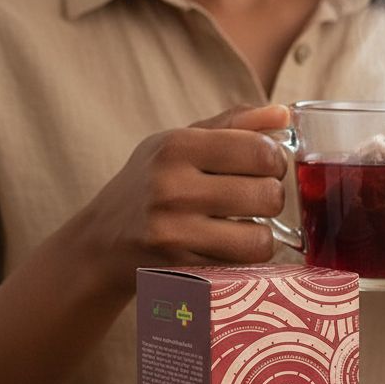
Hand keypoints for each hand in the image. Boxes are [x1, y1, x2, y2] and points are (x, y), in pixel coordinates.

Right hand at [81, 104, 290, 292]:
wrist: (100, 242)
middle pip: (268, 196)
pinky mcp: (178, 268)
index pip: (261, 150)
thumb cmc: (151, 184)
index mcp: (177, 146)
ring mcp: (173, 232)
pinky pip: (241, 267)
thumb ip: (234, 125)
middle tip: (254, 201)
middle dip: (271, 200)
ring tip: (243, 227)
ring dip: (261, 236)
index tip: (266, 168)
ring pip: (260, 239)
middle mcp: (171, 187)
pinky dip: (242, 259)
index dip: (275, 162)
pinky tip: (225, 247)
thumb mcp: (180, 143)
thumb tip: (283, 114)